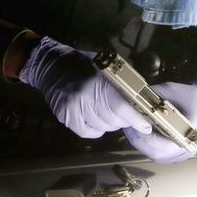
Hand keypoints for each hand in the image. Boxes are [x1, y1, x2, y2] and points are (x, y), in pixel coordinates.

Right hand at [19, 37, 152, 137]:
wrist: (51, 65)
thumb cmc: (84, 63)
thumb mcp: (106, 66)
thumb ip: (122, 83)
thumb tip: (142, 101)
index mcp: (98, 81)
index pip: (121, 107)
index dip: (136, 119)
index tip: (146, 126)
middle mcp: (85, 96)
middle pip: (114, 120)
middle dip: (125, 120)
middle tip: (126, 112)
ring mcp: (73, 108)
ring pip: (103, 127)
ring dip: (111, 123)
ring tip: (108, 110)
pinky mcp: (65, 117)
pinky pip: (89, 132)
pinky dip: (97, 129)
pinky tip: (96, 117)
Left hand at [124, 82, 196, 163]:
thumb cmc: (194, 97)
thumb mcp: (175, 90)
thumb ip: (156, 94)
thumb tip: (137, 98)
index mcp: (193, 131)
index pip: (168, 146)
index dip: (149, 139)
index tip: (138, 127)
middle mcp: (189, 146)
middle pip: (159, 154)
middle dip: (141, 142)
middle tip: (130, 128)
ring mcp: (184, 152)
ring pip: (157, 157)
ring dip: (143, 145)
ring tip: (133, 131)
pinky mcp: (178, 153)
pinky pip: (160, 155)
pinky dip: (148, 147)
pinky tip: (141, 136)